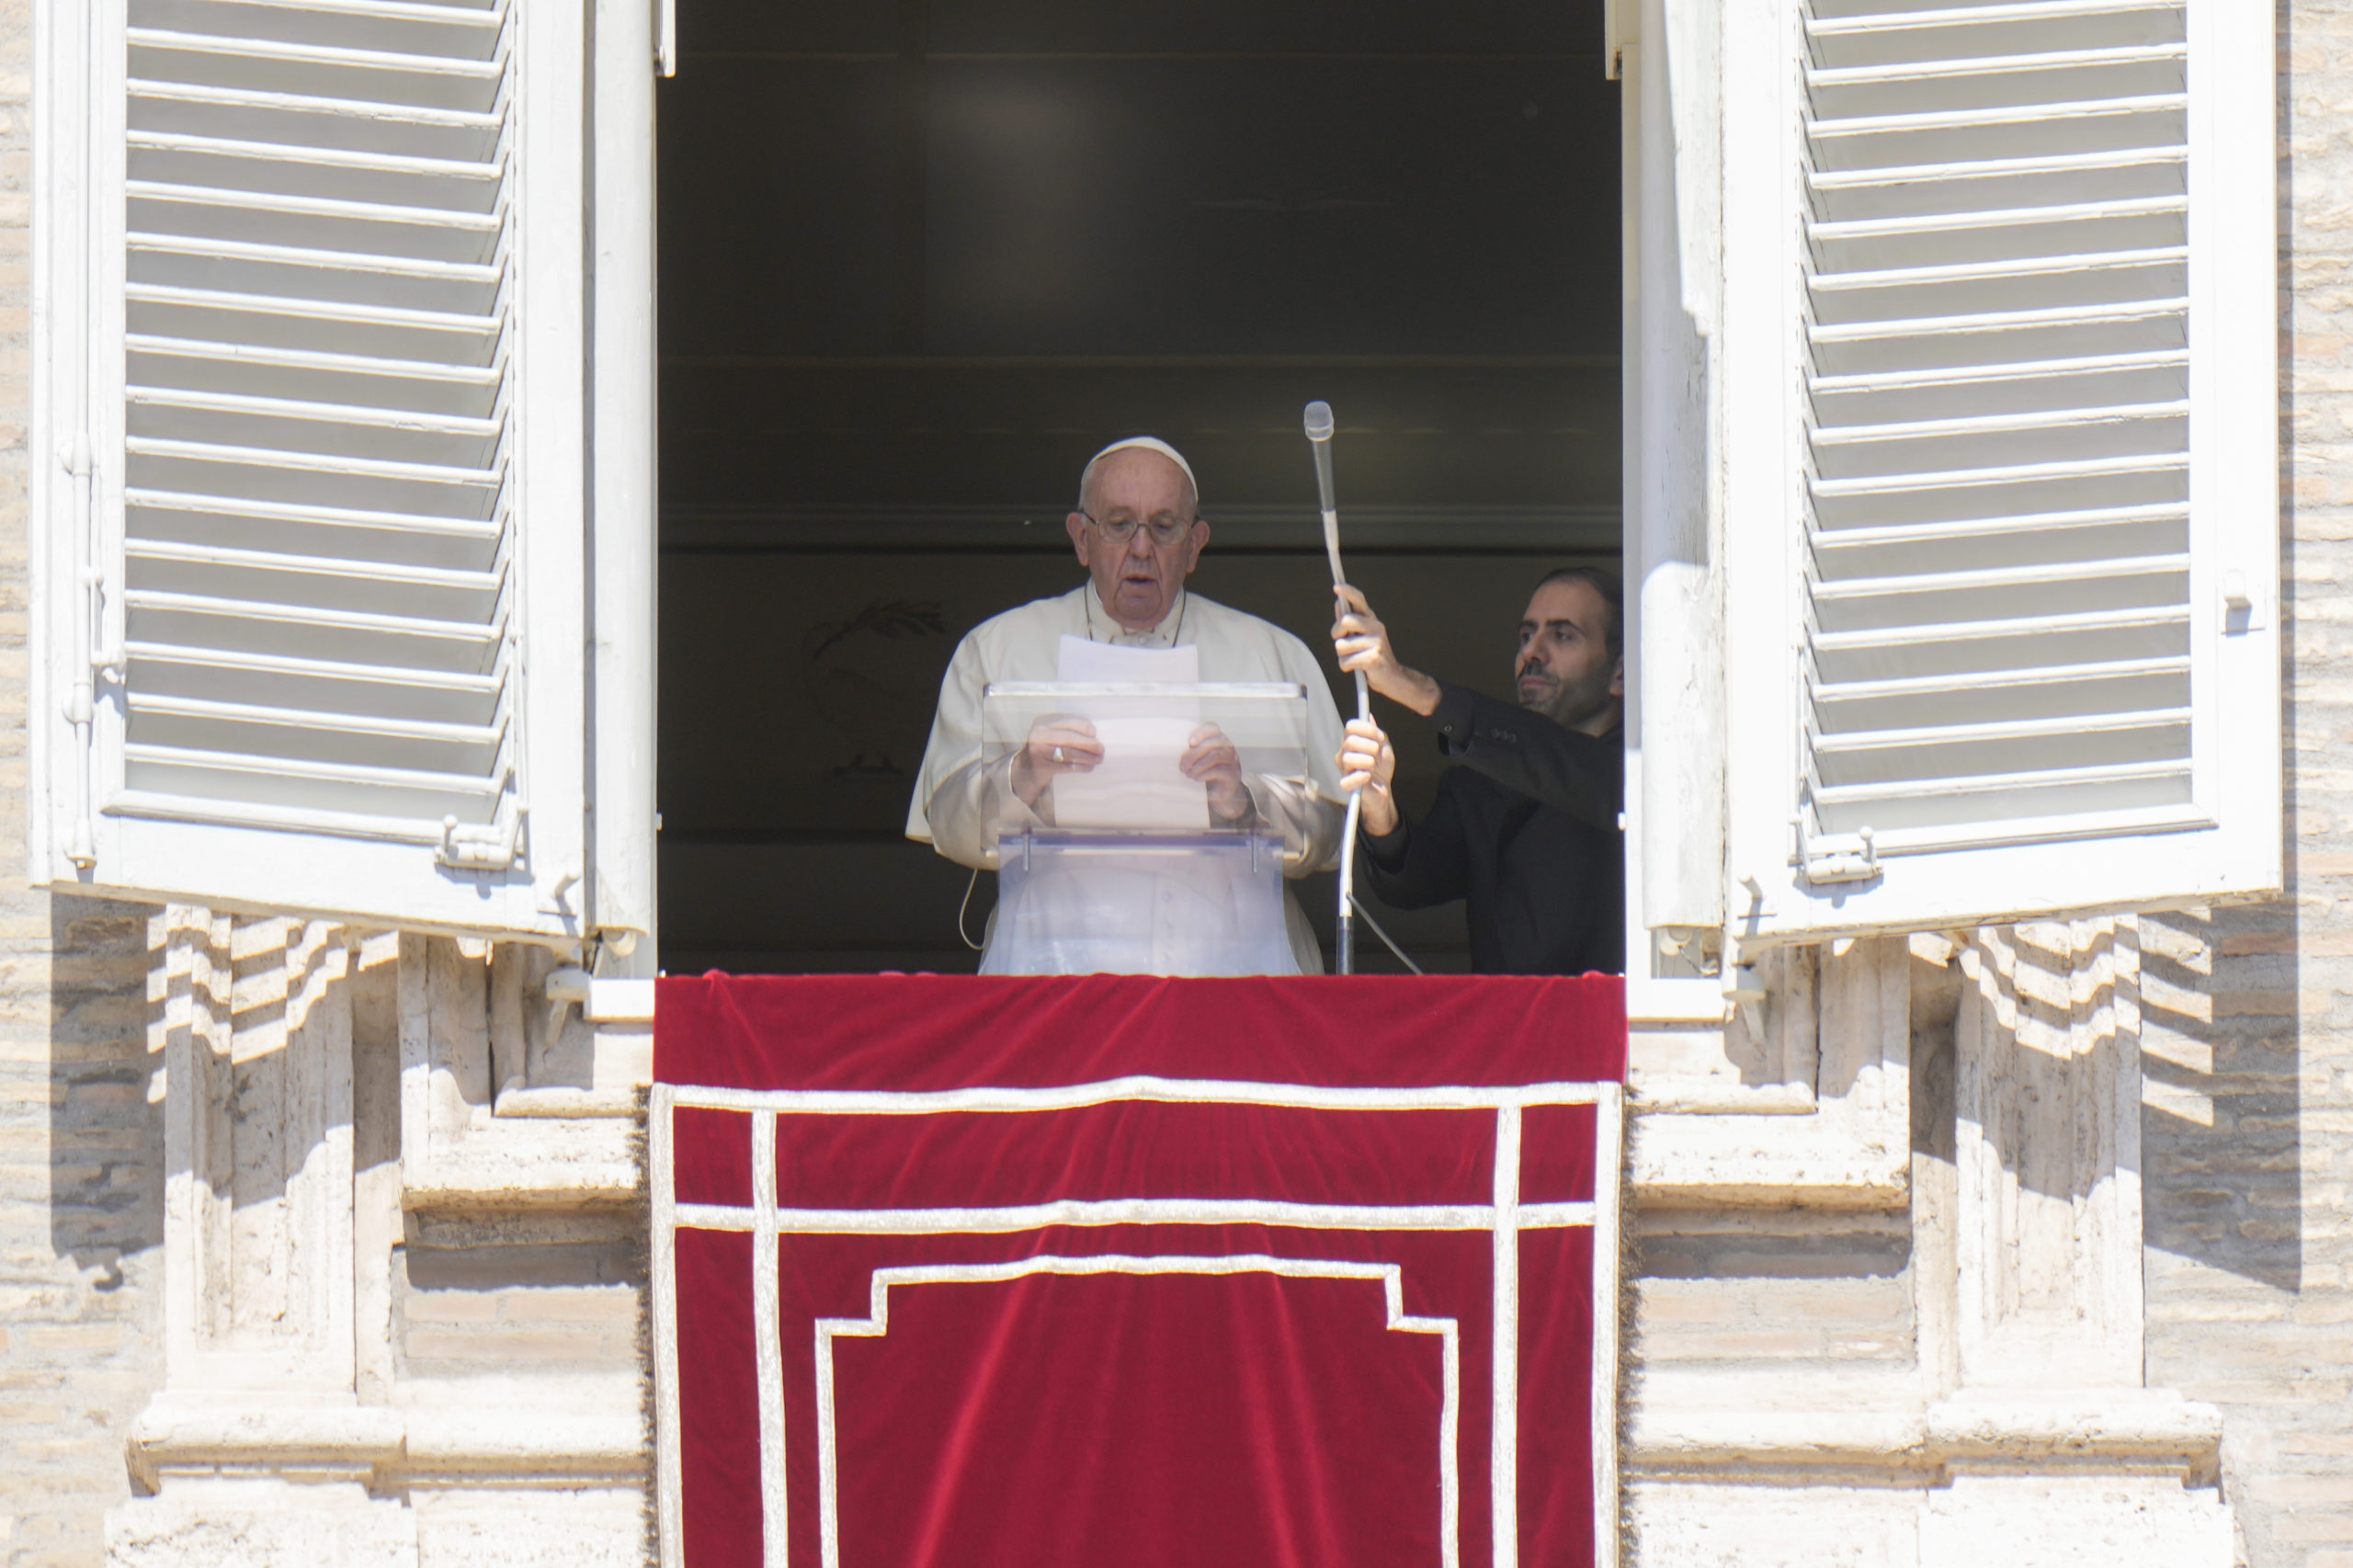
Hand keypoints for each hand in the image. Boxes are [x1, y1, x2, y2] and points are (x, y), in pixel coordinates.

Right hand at [1012, 715, 1101, 807]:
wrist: (1027, 768)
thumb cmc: (1046, 747)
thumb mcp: (1052, 733)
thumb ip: (1067, 729)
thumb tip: (1093, 735)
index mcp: (1043, 722)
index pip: (1067, 721)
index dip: (1083, 726)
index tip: (1095, 733)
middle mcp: (1038, 735)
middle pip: (1069, 738)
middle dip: (1088, 744)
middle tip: (1101, 749)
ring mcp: (1039, 751)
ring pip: (1069, 753)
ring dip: (1087, 757)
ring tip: (1098, 759)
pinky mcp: (1042, 767)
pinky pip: (1067, 766)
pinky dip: (1081, 767)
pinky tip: (1089, 767)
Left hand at [1181, 723, 1252, 823]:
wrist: (1220, 794)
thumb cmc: (1205, 773)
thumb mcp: (1197, 759)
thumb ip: (1190, 751)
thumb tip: (1170, 749)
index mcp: (1217, 739)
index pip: (1212, 727)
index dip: (1201, 733)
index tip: (1189, 743)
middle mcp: (1227, 747)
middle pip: (1212, 743)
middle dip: (1193, 754)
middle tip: (1182, 766)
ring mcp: (1233, 761)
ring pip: (1215, 756)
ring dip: (1198, 765)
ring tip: (1188, 774)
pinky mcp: (1233, 775)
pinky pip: (1219, 771)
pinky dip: (1204, 774)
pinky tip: (1197, 778)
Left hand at [1332, 584, 1440, 715]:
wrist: (1392, 677)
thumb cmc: (1373, 655)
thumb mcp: (1360, 636)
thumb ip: (1349, 621)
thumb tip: (1339, 603)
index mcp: (1372, 620)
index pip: (1360, 601)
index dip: (1348, 592)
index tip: (1337, 587)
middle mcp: (1376, 627)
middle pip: (1345, 621)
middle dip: (1337, 633)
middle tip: (1343, 642)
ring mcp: (1376, 642)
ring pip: (1340, 645)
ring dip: (1342, 655)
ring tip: (1355, 658)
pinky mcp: (1372, 658)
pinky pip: (1345, 662)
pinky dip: (1346, 667)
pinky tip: (1359, 667)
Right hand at [1337, 716, 1399, 836]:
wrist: (1384, 787)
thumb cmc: (1382, 765)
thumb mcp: (1384, 746)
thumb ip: (1376, 733)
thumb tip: (1369, 716)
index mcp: (1352, 741)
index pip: (1351, 727)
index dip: (1367, 729)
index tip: (1380, 737)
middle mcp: (1344, 753)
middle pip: (1350, 741)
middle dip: (1369, 746)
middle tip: (1377, 752)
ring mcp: (1344, 769)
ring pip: (1348, 759)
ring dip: (1367, 761)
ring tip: (1374, 766)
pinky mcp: (1347, 785)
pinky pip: (1347, 780)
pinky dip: (1360, 777)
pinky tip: (1368, 776)